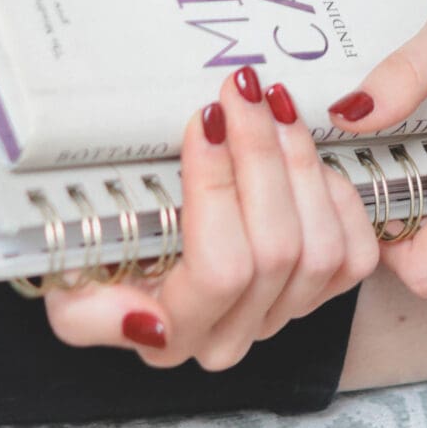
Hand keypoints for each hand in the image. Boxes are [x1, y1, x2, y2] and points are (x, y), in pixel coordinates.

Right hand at [43, 67, 379, 369]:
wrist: (143, 247)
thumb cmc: (106, 255)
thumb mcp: (72, 282)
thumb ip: (92, 314)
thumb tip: (150, 323)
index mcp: (174, 335)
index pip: (220, 269)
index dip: (218, 189)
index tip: (203, 120)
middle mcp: (233, 336)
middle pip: (276, 248)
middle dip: (260, 154)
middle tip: (242, 91)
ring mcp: (283, 315)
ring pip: (320, 246)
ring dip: (299, 161)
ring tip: (272, 103)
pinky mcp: (323, 291)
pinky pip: (354, 253)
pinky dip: (338, 198)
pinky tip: (306, 156)